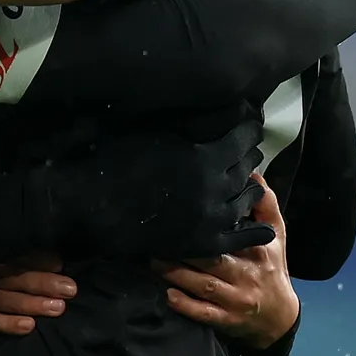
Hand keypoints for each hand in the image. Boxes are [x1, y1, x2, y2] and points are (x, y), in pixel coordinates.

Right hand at [0, 254, 75, 335]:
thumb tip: (33, 253)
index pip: (7, 257)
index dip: (33, 259)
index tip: (59, 259)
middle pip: (11, 278)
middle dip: (42, 283)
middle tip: (72, 288)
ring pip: (2, 299)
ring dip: (32, 303)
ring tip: (59, 308)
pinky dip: (5, 324)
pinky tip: (27, 327)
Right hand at [35, 125, 273, 259]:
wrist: (92, 208)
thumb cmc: (116, 163)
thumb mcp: (155, 134)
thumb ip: (188, 128)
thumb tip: (211, 112)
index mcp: (204, 157)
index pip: (243, 139)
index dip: (249, 131)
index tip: (251, 126)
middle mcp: (215, 188)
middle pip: (247, 169)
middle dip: (249, 157)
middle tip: (248, 151)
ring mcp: (212, 219)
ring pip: (248, 200)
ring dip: (250, 188)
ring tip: (249, 182)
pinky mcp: (205, 243)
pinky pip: (242, 238)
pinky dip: (256, 231)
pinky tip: (264, 227)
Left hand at [156, 178, 298, 349]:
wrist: (281, 317)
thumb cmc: (272, 268)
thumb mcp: (276, 235)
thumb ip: (266, 205)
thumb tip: (253, 174)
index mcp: (257, 250)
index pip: (231, 234)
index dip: (207, 225)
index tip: (181, 215)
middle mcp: (247, 275)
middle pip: (211, 261)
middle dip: (182, 251)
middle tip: (156, 239)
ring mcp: (237, 300)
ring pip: (203, 286)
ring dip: (176, 274)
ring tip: (153, 261)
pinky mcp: (227, 320)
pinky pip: (204, 314)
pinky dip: (186, 306)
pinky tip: (168, 295)